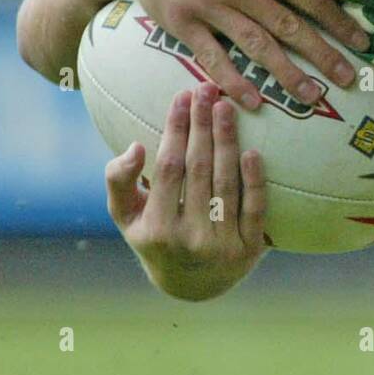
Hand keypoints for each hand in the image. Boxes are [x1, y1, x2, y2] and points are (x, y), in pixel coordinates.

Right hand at [105, 83, 268, 299]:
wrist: (193, 284)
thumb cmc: (155, 236)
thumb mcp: (126, 215)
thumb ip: (119, 180)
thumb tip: (136, 146)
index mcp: (156, 229)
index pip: (168, 168)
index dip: (175, 130)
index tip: (181, 97)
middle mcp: (190, 239)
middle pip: (199, 170)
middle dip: (202, 125)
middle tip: (207, 90)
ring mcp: (222, 245)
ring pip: (226, 183)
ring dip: (228, 141)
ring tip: (226, 107)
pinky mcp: (250, 249)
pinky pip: (254, 208)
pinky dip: (254, 179)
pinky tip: (252, 151)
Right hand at [127, 0, 369, 106]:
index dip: (337, 23)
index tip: (361, 44)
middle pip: (289, 26)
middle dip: (322, 55)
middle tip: (347, 79)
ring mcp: (210, 6)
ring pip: (256, 47)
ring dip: (287, 75)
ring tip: (311, 96)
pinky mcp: (182, 24)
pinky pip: (213, 59)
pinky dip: (234, 82)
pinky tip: (255, 101)